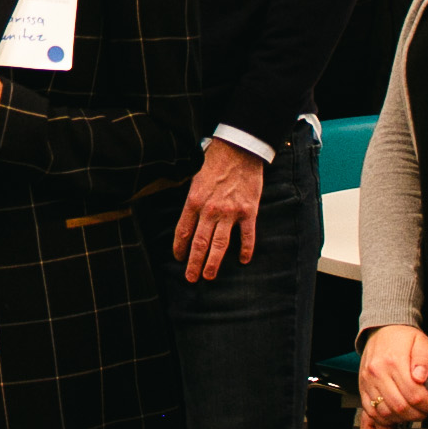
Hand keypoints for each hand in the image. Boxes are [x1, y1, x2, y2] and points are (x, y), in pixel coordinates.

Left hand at [173, 137, 264, 281]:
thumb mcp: (194, 179)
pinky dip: (246, 250)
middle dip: (193, 263)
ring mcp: (231, 212)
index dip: (179, 248)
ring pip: (220, 245)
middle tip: (190, 278)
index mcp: (193, 201)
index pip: (183, 231)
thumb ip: (191, 201)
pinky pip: (247, 236)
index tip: (178, 259)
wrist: (239, 150)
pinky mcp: (249, 212)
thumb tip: (186, 220)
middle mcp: (210, 210)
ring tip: (209, 276)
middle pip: (200, 243)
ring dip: (214, 263)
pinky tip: (244, 260)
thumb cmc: (214, 162)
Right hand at [355, 324, 427, 428]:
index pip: (414, 395)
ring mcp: (367, 381)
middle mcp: (376, 373)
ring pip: (383, 413)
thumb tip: (420, 377)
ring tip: (414, 416)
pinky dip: (383, 421)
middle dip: (418, 415)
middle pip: (399, 407)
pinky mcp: (362, 387)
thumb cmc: (405, 337)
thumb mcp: (421, 342)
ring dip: (401, 420)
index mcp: (393, 362)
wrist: (383, 329)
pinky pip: (370, 411)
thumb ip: (424, 359)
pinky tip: (395, 423)